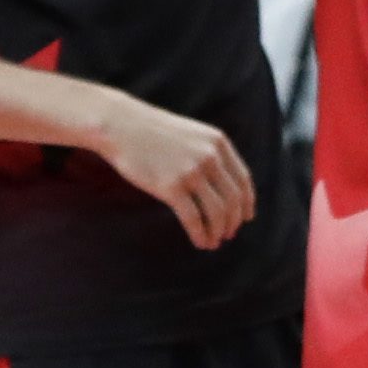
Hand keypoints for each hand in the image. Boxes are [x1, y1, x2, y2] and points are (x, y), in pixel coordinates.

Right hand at [94, 91, 255, 251]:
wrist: (121, 125)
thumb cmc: (152, 132)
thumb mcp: (191, 135)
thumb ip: (209, 154)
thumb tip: (222, 187)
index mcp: (218, 142)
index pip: (243, 180)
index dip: (246, 203)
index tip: (245, 218)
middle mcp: (210, 157)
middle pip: (233, 199)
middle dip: (232, 222)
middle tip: (228, 235)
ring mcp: (191, 172)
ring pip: (217, 212)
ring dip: (218, 232)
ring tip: (213, 242)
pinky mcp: (171, 187)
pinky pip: (194, 219)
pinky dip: (200, 235)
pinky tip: (200, 243)